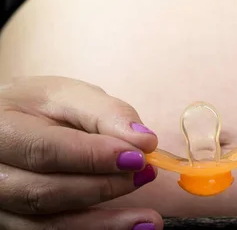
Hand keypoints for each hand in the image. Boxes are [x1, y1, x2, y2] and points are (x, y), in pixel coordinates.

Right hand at [0, 75, 162, 229]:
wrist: (6, 124)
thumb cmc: (38, 106)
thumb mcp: (68, 95)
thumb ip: (105, 114)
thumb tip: (144, 141)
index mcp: (2, 129)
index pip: (45, 150)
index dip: (93, 157)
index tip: (138, 157)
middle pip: (44, 192)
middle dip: (101, 187)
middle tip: (144, 176)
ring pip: (46, 225)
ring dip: (102, 224)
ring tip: (147, 219)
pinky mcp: (10, 224)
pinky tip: (124, 228)